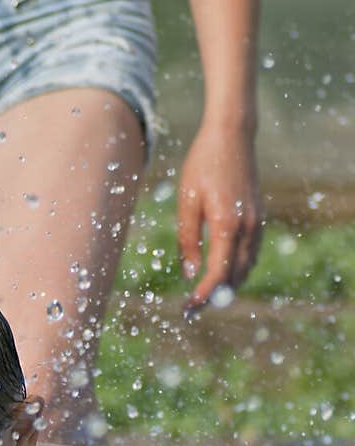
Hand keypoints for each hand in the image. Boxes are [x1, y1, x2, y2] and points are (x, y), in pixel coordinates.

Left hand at [176, 124, 261, 312]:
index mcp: (227, 224)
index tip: (188, 308)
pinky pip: (250, 254)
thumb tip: (191, 273)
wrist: (232, 135)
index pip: (218, 273)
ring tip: (204, 296)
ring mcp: (256, 223)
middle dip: (214, 296)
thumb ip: (188, 239)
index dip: (203, 295)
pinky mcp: (258, 219)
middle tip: (192, 309)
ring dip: (227, 285)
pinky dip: (237, 270)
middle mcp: (247, 228)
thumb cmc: (203, 164)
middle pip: (235, 277)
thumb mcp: (187, 201)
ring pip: (246, 268)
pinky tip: (221, 274)